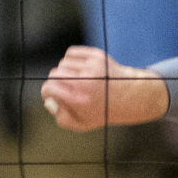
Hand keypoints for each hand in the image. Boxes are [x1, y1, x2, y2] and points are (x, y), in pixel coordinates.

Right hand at [39, 45, 168, 131]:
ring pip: (63, 63)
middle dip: (55, 81)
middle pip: (54, 74)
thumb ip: (60, 117)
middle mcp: (85, 82)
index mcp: (79, 100)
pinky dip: (70, 59)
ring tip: (75, 79)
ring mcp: (92, 67)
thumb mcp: (81, 124)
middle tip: (64, 88)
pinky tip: (78, 68)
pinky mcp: (96, 56)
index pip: (49, 88)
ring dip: (64, 71)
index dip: (47, 92)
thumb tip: (48, 101)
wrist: (130, 96)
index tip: (52, 95)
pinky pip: (71, 52)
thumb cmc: (102, 111)